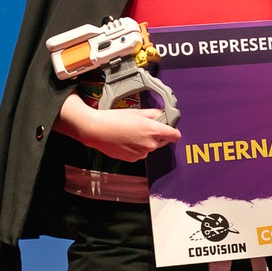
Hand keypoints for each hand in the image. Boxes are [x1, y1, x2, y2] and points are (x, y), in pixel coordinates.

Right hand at [57, 95, 179, 160]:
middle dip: (156, 135)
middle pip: (162, 141)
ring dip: (144, 142)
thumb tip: (162, 114)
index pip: (175, 135)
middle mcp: (150, 144)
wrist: (96, 130)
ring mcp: (142, 153)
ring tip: (130, 133)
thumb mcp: (137, 112)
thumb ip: (154, 114)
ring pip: (150, 147)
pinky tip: (126, 140)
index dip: (173, 131)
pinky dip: (136, 148)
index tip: (170, 129)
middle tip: (143, 127)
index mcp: (153, 130)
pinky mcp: (134, 159)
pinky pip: (140, 153)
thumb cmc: (114, 119)